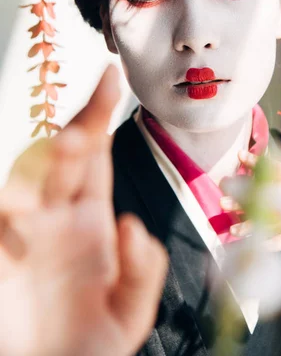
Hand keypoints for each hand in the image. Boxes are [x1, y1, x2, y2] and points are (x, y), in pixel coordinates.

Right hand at [0, 65, 167, 355]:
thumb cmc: (90, 346)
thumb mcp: (130, 313)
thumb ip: (141, 270)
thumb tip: (130, 226)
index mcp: (90, 223)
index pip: (96, 158)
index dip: (100, 116)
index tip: (110, 78)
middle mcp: (55, 221)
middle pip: (60, 161)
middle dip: (73, 138)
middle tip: (83, 133)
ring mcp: (22, 238)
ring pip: (24, 183)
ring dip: (38, 169)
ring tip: (62, 155)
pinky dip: (7, 212)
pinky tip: (20, 209)